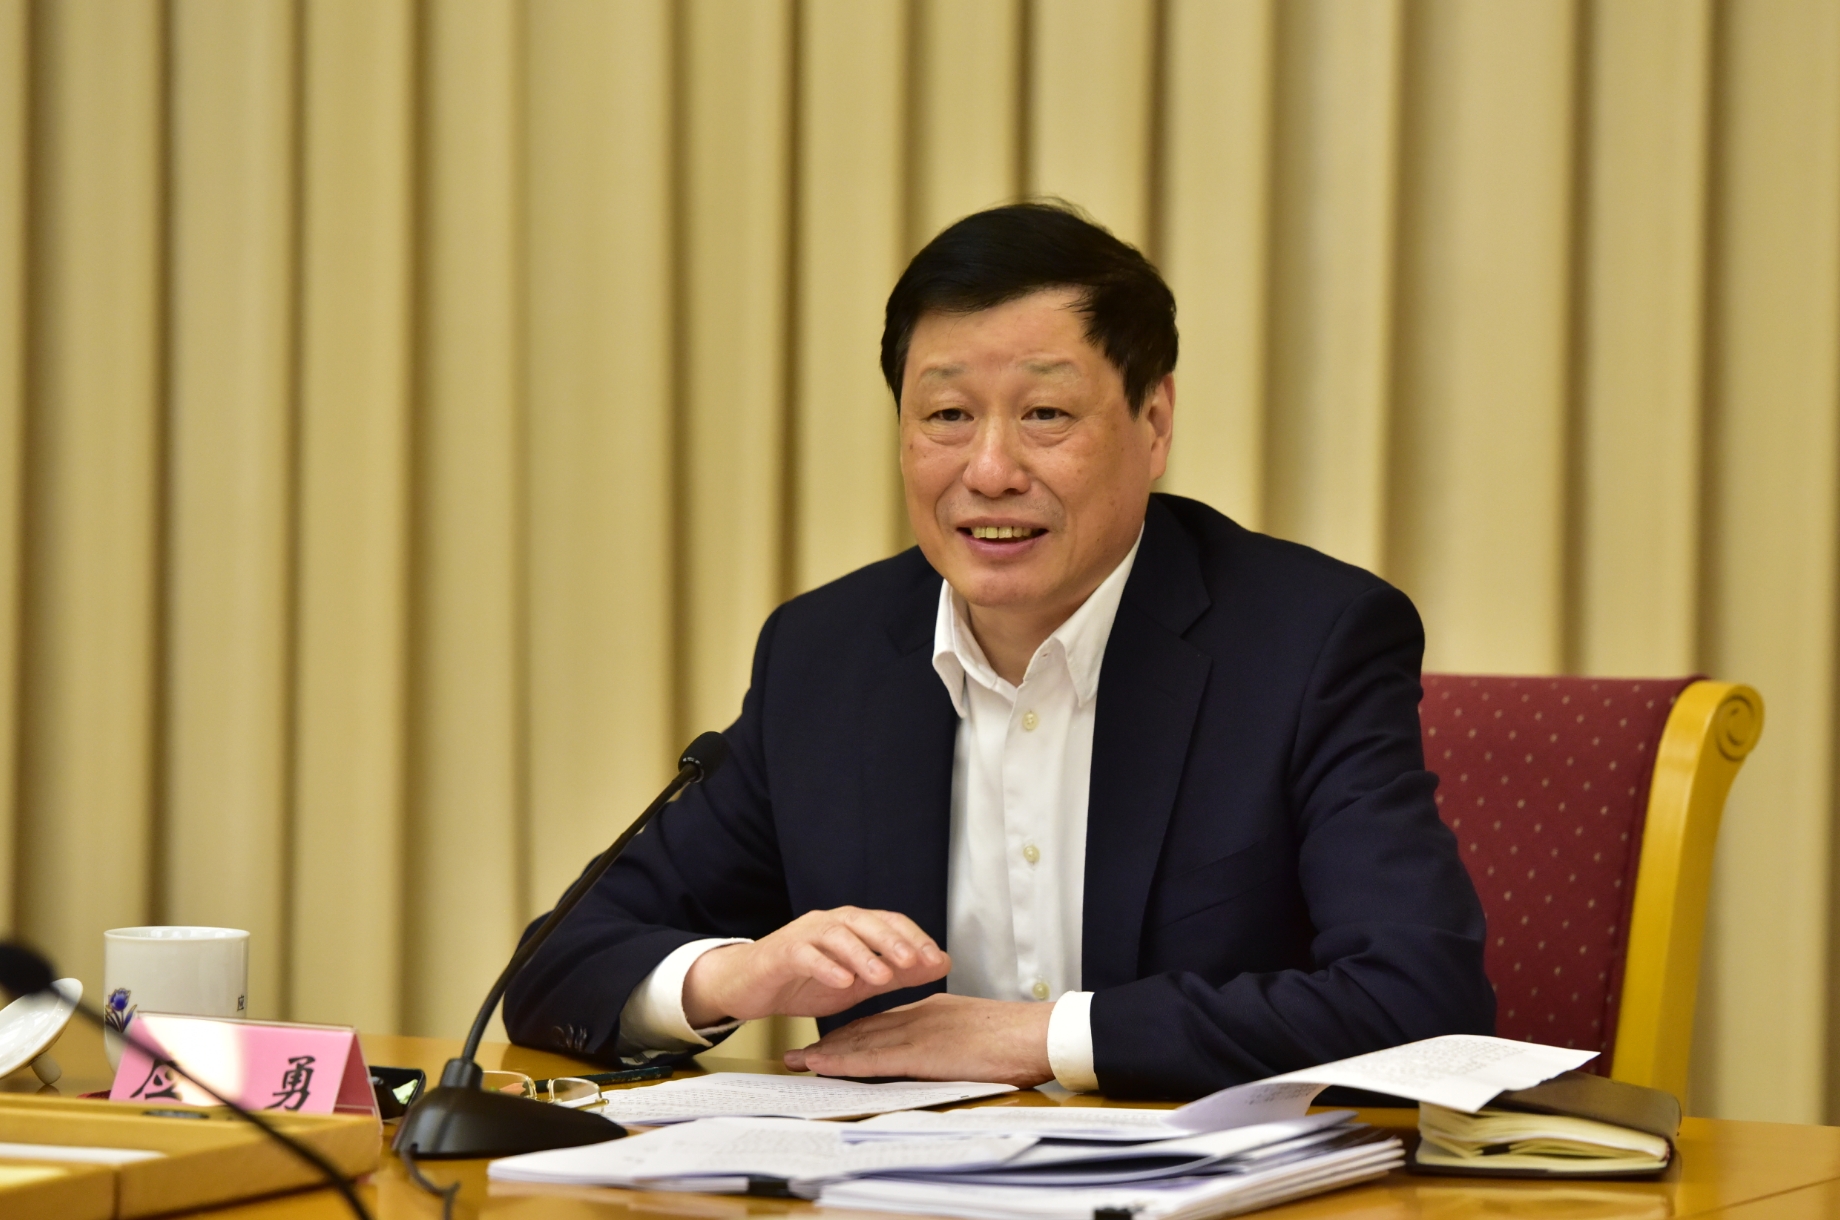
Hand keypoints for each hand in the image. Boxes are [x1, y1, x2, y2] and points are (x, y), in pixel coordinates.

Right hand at [682, 906, 948, 1026]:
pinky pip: (806, 955)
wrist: (751, 987)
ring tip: (883, 976)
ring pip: (837, 936)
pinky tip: (843, 982)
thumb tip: (940, 964)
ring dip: (863, 954)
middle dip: (893, 941)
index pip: (890, 922)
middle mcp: (830, 923)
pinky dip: (826, 967)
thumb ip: (897, 973)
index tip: (937, 960)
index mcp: (852, 927)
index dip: (916, 938)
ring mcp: (804, 935)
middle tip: (915, 962)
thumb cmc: (804, 980)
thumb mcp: (858, 982)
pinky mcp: (782, 952)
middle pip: (866, 922)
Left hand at [783, 993, 1054, 1086]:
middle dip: (830, 1042)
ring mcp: (919, 1033)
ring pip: (861, 1041)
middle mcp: (920, 1016)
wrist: (1037, 1033)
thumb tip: (943, 1054)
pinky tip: (822, 1065)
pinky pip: (873, 1057)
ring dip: (826, 1052)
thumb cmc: (1019, 1037)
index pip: (884, 1020)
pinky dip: (843, 1061)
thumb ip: (953, 1037)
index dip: (854, 1031)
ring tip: (798, 1061)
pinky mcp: (923, 1052)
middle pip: (864, 1028)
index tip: (831, 1041)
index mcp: (934, 1010)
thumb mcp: (978, 1030)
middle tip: (800, 1052)